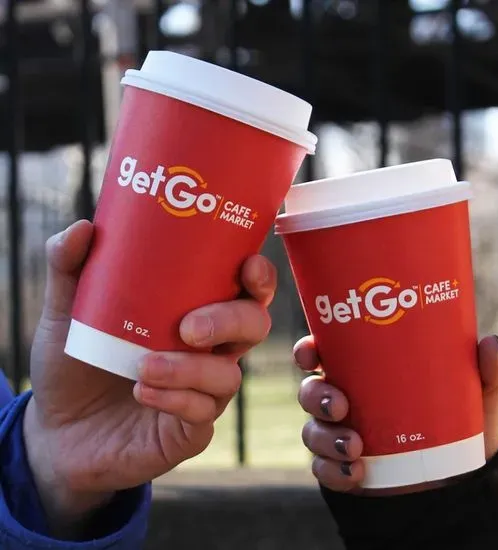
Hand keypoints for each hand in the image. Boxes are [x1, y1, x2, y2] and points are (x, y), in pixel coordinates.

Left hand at [24, 220, 275, 536]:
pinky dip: (175, 399)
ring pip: (230, 375)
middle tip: (189, 326)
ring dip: (191, 368)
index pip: (246, 290)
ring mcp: (204, 390)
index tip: (247, 265)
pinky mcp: (190, 429)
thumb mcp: (67, 310)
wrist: (56, 431)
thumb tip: (83, 227)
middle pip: (254, 326)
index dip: (260, 276)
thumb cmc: (74, 362)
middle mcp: (210, 349)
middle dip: (231, 320)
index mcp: (196, 312)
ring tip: (144, 366)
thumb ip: (70, 267)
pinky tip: (142, 391)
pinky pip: (202, 412)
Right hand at [294, 335, 497, 494]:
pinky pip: (323, 469)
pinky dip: (334, 471)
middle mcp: (343, 399)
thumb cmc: (457, 421)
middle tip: (340, 406)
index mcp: (362, 372)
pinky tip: (356, 473)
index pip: (322, 353)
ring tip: (356, 447)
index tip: (312, 353)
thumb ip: (486, 372)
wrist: (457, 474)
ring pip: (312, 430)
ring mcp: (339, 434)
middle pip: (309, 390)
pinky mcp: (342, 467)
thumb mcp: (473, 396)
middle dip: (316, 396)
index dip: (307, 350)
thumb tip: (492, 344)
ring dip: (326, 438)